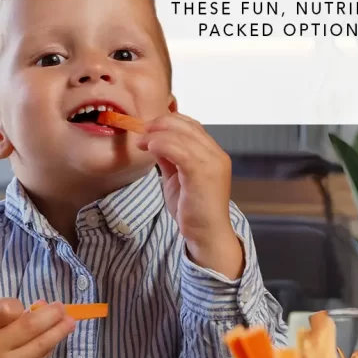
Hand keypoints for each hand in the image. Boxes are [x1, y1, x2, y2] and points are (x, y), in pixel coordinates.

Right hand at [0, 298, 75, 357]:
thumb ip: (8, 315)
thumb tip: (43, 306)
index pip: (5, 309)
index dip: (19, 306)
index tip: (25, 307)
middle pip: (29, 327)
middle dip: (51, 315)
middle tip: (62, 309)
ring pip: (40, 346)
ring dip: (58, 332)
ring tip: (69, 323)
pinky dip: (49, 349)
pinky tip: (54, 341)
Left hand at [137, 113, 244, 279]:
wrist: (207, 236)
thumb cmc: (194, 212)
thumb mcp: (178, 179)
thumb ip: (170, 160)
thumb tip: (154, 143)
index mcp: (213, 154)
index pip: (192, 126)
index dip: (168, 121)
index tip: (147, 128)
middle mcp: (216, 154)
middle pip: (187, 125)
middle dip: (160, 124)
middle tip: (141, 131)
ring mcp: (212, 162)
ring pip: (182, 134)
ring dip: (156, 134)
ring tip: (141, 142)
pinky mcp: (203, 173)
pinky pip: (179, 149)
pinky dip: (161, 144)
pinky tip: (149, 148)